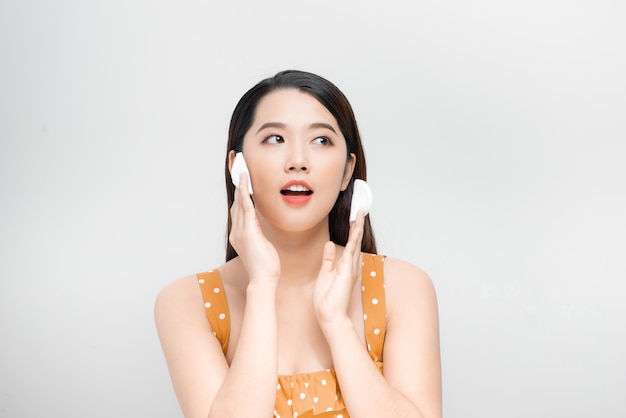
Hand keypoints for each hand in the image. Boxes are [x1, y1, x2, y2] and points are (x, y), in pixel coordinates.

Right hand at [229, 173, 279, 284]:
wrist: (263, 278)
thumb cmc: (265, 266)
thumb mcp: (260, 246)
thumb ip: (257, 234)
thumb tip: (258, 226)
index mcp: (238, 236)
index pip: (238, 212)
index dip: (239, 197)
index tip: (241, 185)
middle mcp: (236, 232)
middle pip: (236, 205)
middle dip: (238, 188)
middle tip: (240, 172)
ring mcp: (241, 231)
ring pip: (239, 203)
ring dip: (241, 187)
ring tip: (242, 173)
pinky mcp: (248, 231)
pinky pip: (246, 207)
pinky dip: (245, 193)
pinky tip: (246, 183)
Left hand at [312, 210, 364, 326]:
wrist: (329, 315)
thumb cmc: (326, 299)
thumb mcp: (324, 274)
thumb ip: (328, 259)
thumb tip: (328, 244)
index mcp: (345, 266)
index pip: (350, 244)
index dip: (352, 230)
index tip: (353, 217)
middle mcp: (351, 265)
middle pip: (355, 240)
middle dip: (357, 224)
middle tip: (359, 208)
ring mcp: (350, 267)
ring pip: (355, 241)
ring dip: (357, 226)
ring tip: (359, 211)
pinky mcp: (347, 270)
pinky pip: (351, 249)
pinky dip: (354, 237)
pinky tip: (356, 226)